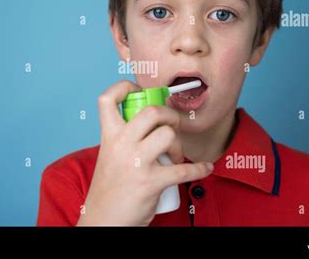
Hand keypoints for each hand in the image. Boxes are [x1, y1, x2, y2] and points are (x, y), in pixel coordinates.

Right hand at [76, 80, 213, 225]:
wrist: (103, 221)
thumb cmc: (110, 189)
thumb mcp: (109, 156)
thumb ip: (125, 139)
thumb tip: (154, 124)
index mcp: (108, 136)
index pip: (107, 99)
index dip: (123, 87)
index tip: (139, 91)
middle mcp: (120, 145)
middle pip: (151, 111)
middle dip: (169, 115)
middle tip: (172, 127)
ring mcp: (136, 162)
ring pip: (168, 135)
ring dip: (179, 145)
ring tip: (176, 156)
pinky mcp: (151, 182)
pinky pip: (184, 169)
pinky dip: (200, 168)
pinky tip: (204, 169)